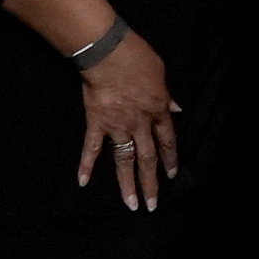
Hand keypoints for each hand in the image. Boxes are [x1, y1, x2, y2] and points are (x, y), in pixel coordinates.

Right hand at [75, 30, 178, 209]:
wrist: (108, 54)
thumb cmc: (137, 58)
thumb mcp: (161, 74)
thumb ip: (167, 96)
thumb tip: (175, 107)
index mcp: (157, 111)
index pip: (167, 141)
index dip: (170, 158)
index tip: (171, 174)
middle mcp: (139, 124)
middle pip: (148, 158)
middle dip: (151, 182)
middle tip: (152, 204)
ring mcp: (117, 126)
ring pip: (124, 160)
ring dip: (127, 183)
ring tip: (131, 204)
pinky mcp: (96, 124)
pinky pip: (91, 148)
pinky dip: (86, 165)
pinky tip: (83, 182)